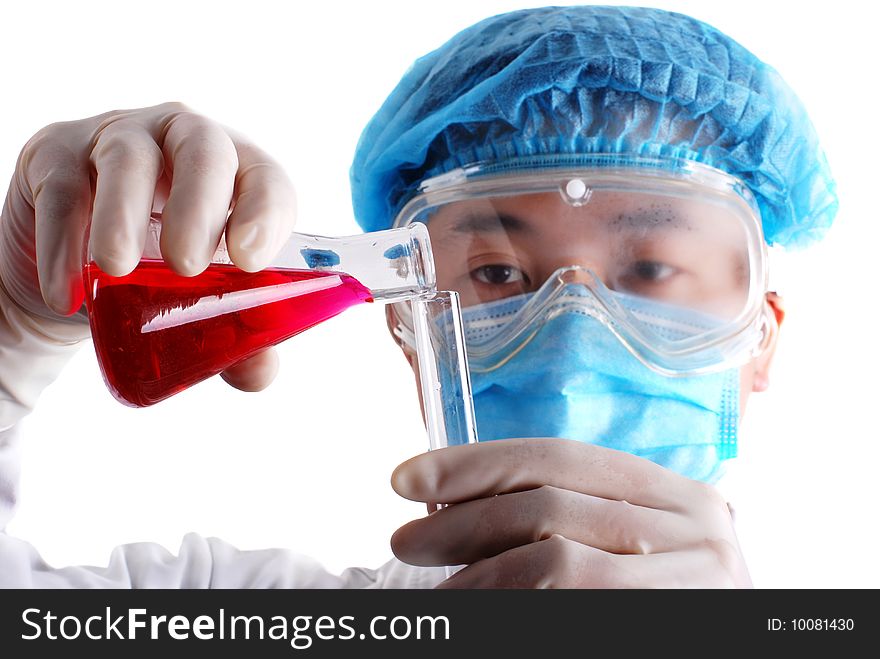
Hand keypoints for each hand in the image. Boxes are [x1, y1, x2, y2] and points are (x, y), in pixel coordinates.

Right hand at [0, 102, 296, 390]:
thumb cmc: (161, 278)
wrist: (78, 275)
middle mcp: (183, 140)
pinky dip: (62, 243)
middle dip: (198, 204)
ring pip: (125, 158)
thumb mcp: (200, 304)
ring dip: (122, 215)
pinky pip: (61, 191)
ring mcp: (117, 139)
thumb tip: (257, 373)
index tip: (251, 261)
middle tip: (186, 265)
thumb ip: (235, 336)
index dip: (266, 210)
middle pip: (201, 147)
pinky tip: (66, 291)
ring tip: (115, 269)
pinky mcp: (55, 157)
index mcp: (236, 172)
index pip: (266, 176)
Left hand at [391, 437, 751, 587]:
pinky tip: (479, 607)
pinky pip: (568, 600)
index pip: (560, 456)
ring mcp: (695, 577)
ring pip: (554, 560)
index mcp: (677, 492)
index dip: (476, 464)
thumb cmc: (660, 599)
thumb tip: (455, 505)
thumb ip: (573, 520)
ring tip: (440, 593)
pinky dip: (508, 603)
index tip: (409, 478)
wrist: (728, 644)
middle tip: (408, 540)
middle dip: (462, 519)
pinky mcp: (680, 619)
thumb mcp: (633, 548)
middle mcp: (696, 524)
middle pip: (549, 503)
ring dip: (478, 575)